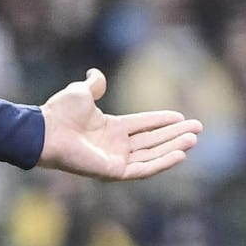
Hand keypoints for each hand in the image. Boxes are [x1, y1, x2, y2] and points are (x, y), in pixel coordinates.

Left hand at [38, 67, 202, 180]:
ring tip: (194, 138)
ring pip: (152, 154)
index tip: (182, 116)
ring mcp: (116, 160)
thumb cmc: (60, 113)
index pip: (144, 126)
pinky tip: (180, 154)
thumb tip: (95, 74)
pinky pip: (143, 168)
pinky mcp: (114, 172)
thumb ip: (93, 85)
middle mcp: (116, 146)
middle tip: (198, 129)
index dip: (162, 121)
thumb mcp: (81, 93)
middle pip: (153, 141)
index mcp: (112, 128)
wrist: (46, 131)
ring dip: (174, 147)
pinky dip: (162, 162)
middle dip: (176, 135)